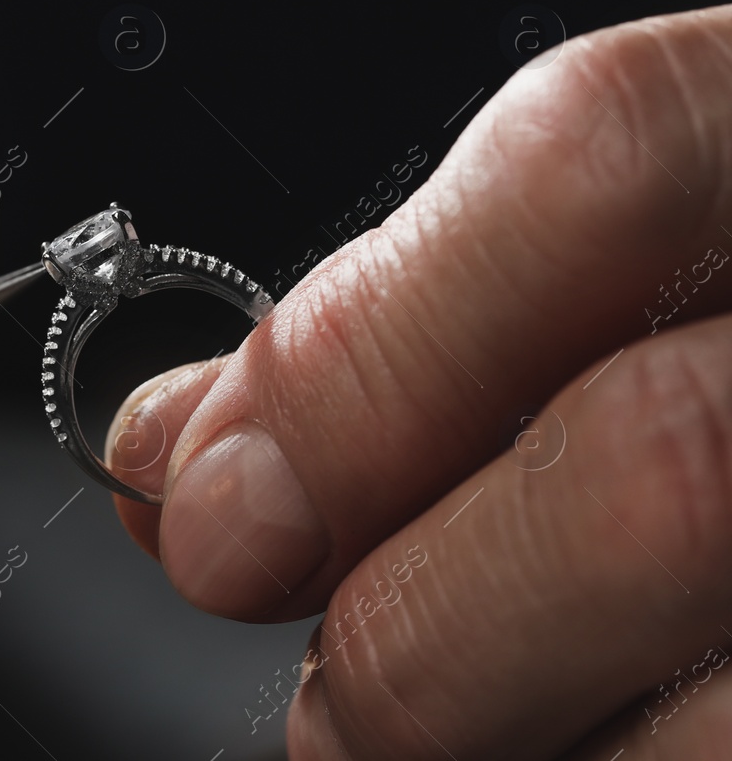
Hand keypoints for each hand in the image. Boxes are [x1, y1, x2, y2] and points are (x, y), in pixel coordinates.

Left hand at [112, 3, 731, 757]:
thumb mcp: (640, 261)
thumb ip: (417, 329)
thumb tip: (186, 451)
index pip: (596, 163)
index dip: (366, 357)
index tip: (210, 511)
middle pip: (661, 464)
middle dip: (424, 628)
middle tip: (334, 704)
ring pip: (728, 724)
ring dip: (518, 759)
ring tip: (463, 747)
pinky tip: (590, 754)